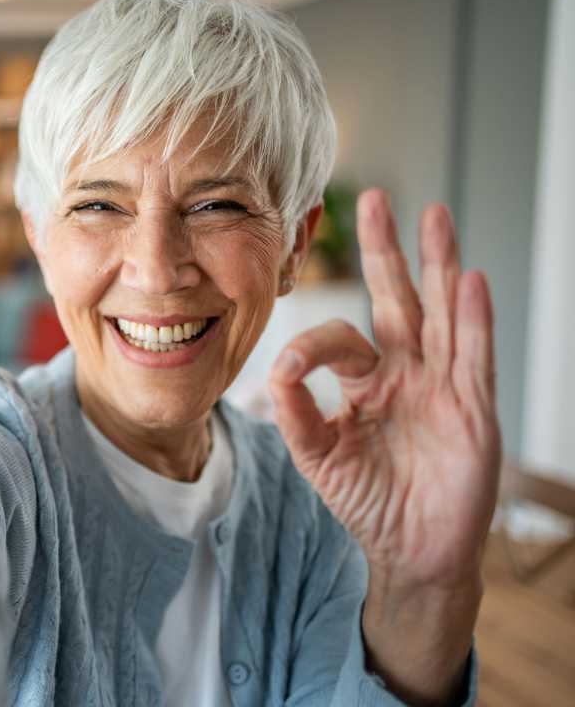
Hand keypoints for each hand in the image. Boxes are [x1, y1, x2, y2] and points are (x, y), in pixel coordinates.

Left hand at [268, 190, 499, 702]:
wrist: (409, 549)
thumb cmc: (366, 499)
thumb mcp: (318, 456)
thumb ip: (296, 413)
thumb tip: (275, 369)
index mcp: (366, 380)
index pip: (340, 339)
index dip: (313, 346)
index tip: (291, 367)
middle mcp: (406, 371)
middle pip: (398, 298)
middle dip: (388, 250)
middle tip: (376, 199)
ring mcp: (442, 385)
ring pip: (442, 314)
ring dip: (439, 265)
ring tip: (436, 217)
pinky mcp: (472, 408)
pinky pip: (473, 357)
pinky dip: (473, 320)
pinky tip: (469, 280)